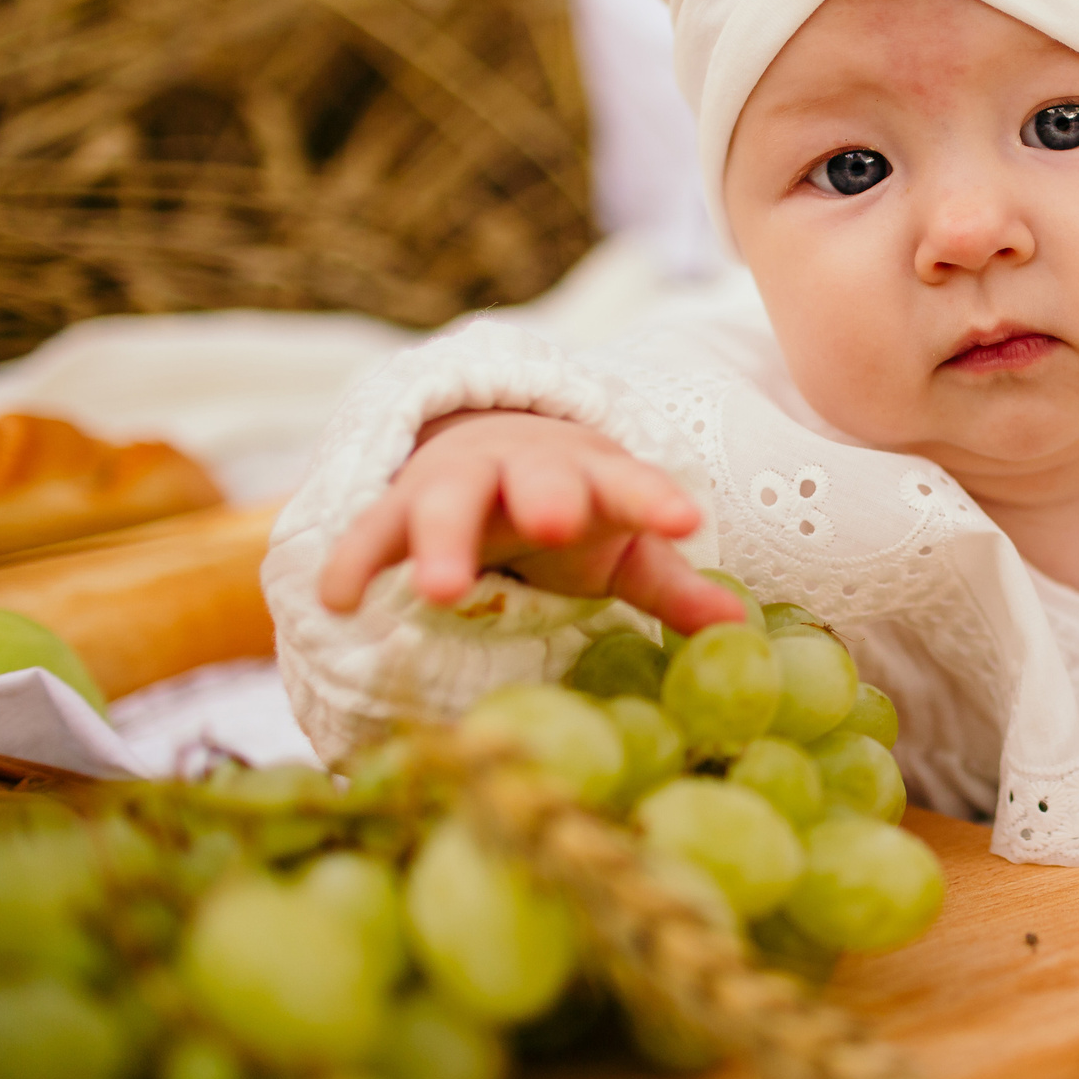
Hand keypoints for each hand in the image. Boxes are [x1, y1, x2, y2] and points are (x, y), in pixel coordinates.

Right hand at [317, 410, 748, 637]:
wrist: (484, 449)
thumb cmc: (571, 510)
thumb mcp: (622, 545)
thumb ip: (674, 587)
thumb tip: (740, 629)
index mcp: (592, 477)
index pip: (631, 484)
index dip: (656, 499)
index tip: (686, 520)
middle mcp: (523, 471)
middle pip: (537, 477)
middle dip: (547, 496)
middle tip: (555, 523)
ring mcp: (456, 483)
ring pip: (447, 502)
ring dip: (444, 540)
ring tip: (443, 592)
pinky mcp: (396, 510)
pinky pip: (370, 533)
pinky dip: (353, 561)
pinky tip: (338, 600)